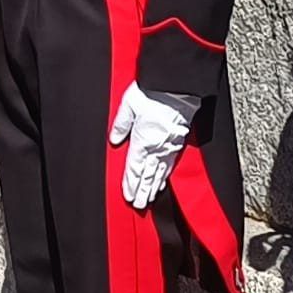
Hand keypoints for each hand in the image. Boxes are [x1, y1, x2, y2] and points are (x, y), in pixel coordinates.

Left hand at [108, 83, 199, 209]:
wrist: (177, 88)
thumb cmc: (152, 94)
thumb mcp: (128, 106)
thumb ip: (121, 125)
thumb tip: (114, 140)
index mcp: (142, 140)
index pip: (134, 168)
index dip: (130, 183)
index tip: (128, 196)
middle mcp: (156, 147)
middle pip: (147, 174)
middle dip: (141, 191)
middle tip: (138, 204)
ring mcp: (168, 147)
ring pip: (159, 173)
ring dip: (153, 187)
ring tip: (148, 199)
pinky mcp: (178, 143)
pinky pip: (170, 165)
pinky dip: (165, 176)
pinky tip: (163, 183)